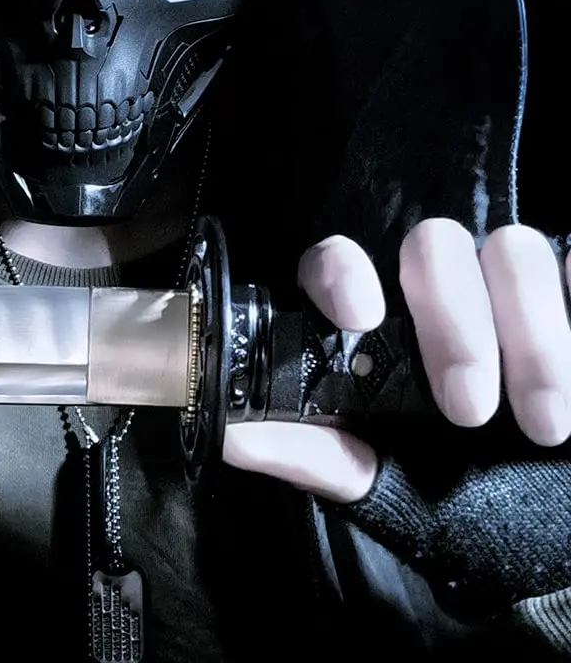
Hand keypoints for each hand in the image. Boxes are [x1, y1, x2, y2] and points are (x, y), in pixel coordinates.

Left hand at [221, 218, 570, 501]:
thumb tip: (232, 433)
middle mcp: (440, 289)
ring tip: (546, 427)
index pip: (337, 258)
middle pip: (432, 243)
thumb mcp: (385, 486)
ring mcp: (512, 284)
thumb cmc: (465, 498)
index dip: (342, 271)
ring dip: (535, 335)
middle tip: (468, 412)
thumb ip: (316, 456)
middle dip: (454, 324)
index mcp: (378, 321)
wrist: (559, 526)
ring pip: (514, 248)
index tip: (360, 315)